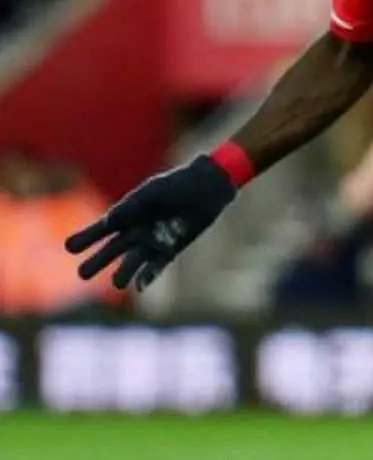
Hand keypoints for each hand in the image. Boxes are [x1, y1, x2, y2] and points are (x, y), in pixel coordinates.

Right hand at [64, 156, 236, 291]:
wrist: (205, 189)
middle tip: (82, 273)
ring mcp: (151, 244)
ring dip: (123, 274)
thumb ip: (131, 206)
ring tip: (117, 283)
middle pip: (110, 252)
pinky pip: (155, 267)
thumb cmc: (176, 185)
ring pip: (131, 264)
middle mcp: (134, 233)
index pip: (99, 231)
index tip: (69, 247)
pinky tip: (141, 285)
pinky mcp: (169, 251)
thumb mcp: (152, 192)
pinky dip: (148, 276)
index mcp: (125, 216)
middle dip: (96, 262)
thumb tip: (107, 222)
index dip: (84, 239)